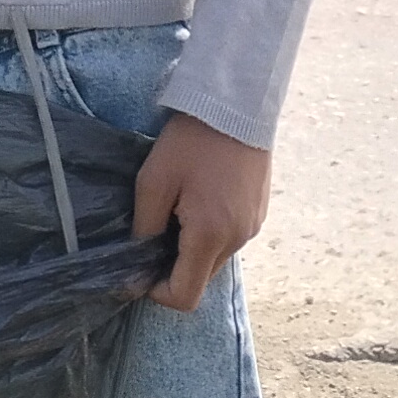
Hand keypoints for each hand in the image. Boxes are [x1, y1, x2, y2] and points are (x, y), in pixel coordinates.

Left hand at [127, 112, 270, 313]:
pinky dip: (212, 231)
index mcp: (210, 235)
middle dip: (175, 265)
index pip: (185, 296)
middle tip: (156, 228)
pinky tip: (201, 197)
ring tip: (180, 207)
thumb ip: (144, 228)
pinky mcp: (259, 212)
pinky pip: (230, 237)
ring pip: (216, 257)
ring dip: (194, 246)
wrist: (237, 101)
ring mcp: (252, 226)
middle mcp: (237, 239)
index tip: (141, 267)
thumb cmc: (191, 139)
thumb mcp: (154, 181)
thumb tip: (138, 263)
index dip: (158, 292)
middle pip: (201, 277)